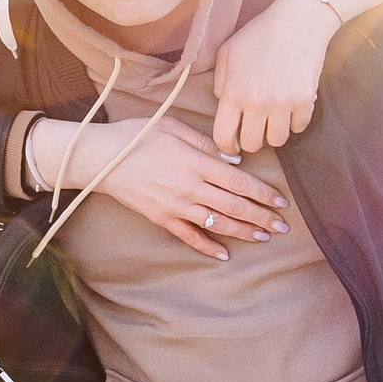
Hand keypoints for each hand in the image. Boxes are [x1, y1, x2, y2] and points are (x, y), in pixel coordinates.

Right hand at [31, 114, 288, 260]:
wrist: (100, 158)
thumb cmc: (136, 136)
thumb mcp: (172, 127)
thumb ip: (206, 144)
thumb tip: (234, 163)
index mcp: (195, 162)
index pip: (239, 182)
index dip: (263, 193)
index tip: (281, 201)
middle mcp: (190, 188)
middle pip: (234, 206)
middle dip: (262, 217)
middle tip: (283, 226)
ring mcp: (176, 206)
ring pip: (218, 224)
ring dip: (244, 232)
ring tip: (264, 237)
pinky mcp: (162, 218)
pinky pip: (189, 237)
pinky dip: (207, 247)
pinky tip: (224, 254)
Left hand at [211, 0, 338, 153]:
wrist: (298, 21)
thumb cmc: (259, 33)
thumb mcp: (227, 51)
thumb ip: (219, 80)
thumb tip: (222, 102)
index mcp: (233, 92)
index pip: (223, 136)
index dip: (226, 146)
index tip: (231, 146)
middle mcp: (256, 103)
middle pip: (252, 144)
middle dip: (251, 140)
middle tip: (255, 129)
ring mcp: (282, 104)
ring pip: (277, 141)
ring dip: (274, 133)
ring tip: (273, 119)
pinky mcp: (305, 101)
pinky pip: (299, 128)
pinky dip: (295, 123)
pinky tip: (291, 109)